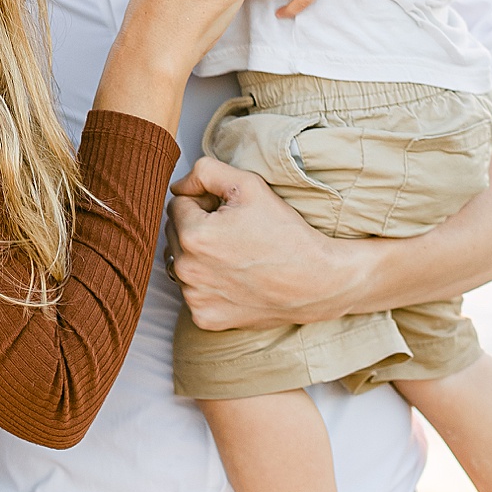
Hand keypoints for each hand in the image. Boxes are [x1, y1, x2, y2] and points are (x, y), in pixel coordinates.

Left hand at [168, 159, 374, 329]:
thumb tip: (178, 186)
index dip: (204, 202)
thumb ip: (205, 172)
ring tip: (235, 256)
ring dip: (199, 257)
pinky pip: (194, 293)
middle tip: (234, 233)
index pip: (178, 204)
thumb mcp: (248, 185)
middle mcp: (186, 269)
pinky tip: (234, 279)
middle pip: (175, 234)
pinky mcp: (205, 318)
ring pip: (182, 264)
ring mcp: (194, 298)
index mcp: (192, 234)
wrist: (315, 281)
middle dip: (197, 228)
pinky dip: (208, 285)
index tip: (229, 212)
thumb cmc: (284, 232)